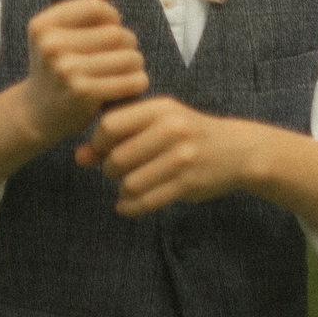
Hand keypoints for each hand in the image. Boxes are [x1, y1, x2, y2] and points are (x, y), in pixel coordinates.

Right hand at [20, 0, 148, 142]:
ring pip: (129, 56)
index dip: (111, 17)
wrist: (38, 113)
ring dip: (135, 63)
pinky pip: (131, 80)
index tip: (108, 29)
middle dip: (127, 43)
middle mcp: (51, 45)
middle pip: (117, 33)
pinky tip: (130, 85)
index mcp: (43, 24)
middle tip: (120, 55)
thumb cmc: (57, 64)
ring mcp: (66, 70)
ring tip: (126, 70)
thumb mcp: (61, 28)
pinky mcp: (84, 93)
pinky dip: (138, 82)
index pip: (96, 7)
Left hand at [77, 97, 272, 217]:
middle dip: (109, 170)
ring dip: (122, 190)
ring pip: (130, 184)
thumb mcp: (157, 123)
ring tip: (127, 187)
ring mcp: (182, 157)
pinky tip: (128, 205)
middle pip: (117, 157)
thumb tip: (80, 157)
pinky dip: (130, 208)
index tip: (104, 150)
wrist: (237, 150)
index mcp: (160, 108)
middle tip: (115, 171)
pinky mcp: (188, 183)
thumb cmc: (188, 134)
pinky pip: (146, 202)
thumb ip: (119, 135)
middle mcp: (171, 129)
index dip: (99, 142)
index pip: (110, 125)